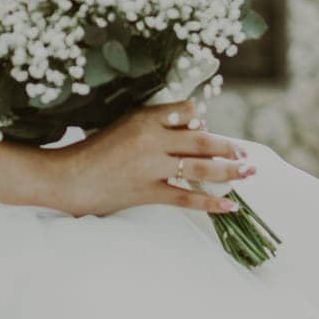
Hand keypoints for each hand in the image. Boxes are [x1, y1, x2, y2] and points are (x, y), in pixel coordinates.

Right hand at [49, 100, 253, 216]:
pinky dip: (211, 203)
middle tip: (246, 154)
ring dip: (229, 172)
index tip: (210, 130)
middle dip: (228, 148)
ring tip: (249, 173)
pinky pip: (187, 198)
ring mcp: (151, 167)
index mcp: (144, 118)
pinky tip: (230, 206)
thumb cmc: (95, 149)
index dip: (202, 121)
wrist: (69, 177)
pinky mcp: (148, 191)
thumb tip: (192, 126)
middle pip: (201, 142)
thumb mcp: (123, 124)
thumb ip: (154, 123)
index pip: (187, 112)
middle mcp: (151, 139)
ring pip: (200, 168)